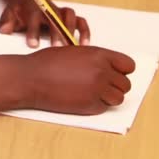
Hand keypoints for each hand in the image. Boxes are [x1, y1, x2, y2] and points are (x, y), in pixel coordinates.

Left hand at [0, 0, 90, 47]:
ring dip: (72, 30)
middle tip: (56, 47)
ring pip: (70, 16)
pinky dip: (85, 31)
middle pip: (54, 17)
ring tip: (73, 47)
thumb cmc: (19, 8)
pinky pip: (81, 21)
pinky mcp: (68, 16)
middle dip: (56, 32)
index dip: (33, 30)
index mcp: (32, 7)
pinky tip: (84, 45)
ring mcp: (59, 11)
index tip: (32, 45)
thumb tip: (4, 30)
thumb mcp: (9, 12)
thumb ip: (6, 21)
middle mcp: (48, 8)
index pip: (33, 17)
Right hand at [21, 46, 135, 113]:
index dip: (121, 70)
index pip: (129, 65)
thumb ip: (94, 58)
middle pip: (125, 84)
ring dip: (108, 97)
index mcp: (99, 55)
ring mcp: (97, 89)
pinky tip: (81, 98)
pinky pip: (104, 107)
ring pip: (119, 98)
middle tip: (99, 85)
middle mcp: (102, 71)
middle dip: (114, 85)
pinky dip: (96, 105)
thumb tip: (109, 68)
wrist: (29, 78)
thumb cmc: (46, 63)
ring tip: (92, 93)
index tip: (113, 73)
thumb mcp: (73, 51)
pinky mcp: (90, 105)